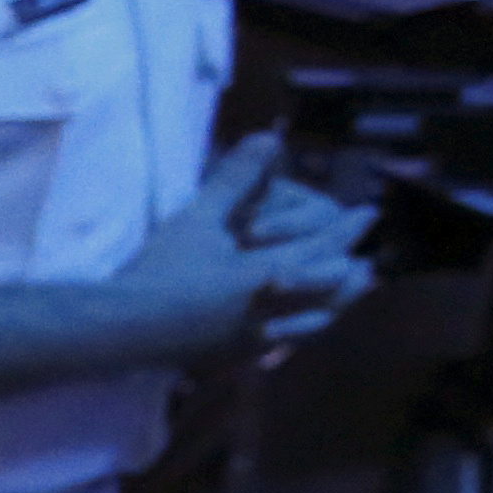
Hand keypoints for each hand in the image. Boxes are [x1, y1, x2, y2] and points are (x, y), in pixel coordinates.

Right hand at [120, 135, 368, 361]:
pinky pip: (285, 343)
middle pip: (330, 293)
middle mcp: (275, 310)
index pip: (324, 247)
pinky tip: (296, 325)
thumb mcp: (198, 218)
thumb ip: (237, 179)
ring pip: (314, 323)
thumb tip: (269, 137)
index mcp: (271, 274)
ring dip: (334, 305)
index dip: (347, 229)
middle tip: (365, 265)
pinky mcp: (236, 355)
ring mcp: (257, 338)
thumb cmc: (163, 270)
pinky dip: (302, 328)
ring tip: (342, 297)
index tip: (368, 214)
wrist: (124, 328)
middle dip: (350, 276)